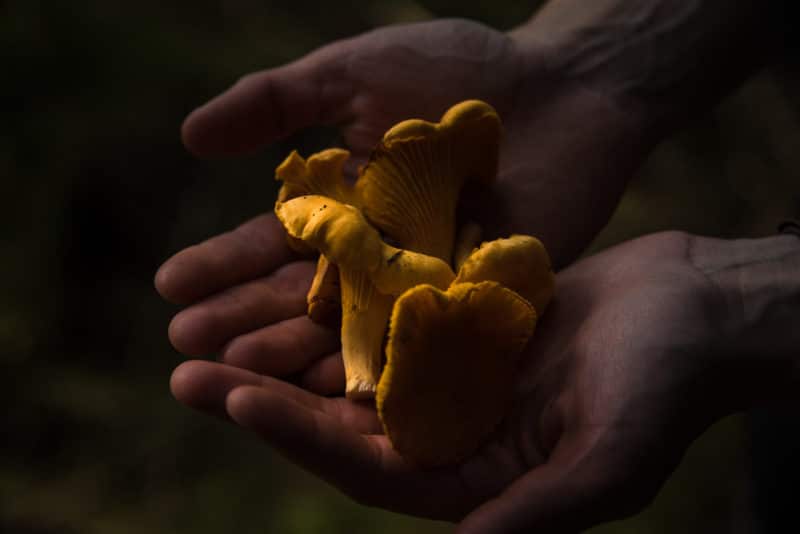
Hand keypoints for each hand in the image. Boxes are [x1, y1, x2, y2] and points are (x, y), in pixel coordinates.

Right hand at [158, 15, 653, 452]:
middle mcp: (375, 251)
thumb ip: (277, 103)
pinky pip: (414, 341)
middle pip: (299, 296)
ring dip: (290, 354)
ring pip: (347, 328)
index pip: (270, 242)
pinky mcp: (470, 304)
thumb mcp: (353, 74)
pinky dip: (373, 365)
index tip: (171, 288)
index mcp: (344, 202)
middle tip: (187, 348)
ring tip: (233, 375)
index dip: (221, 265)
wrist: (566, 87)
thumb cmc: (460, 69)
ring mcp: (420, 282)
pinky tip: (325, 394)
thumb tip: (190, 137)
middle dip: (242, 321)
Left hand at [165, 231, 736, 531]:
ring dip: (284, 348)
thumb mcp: (609, 458)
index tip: (231, 401)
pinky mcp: (460, 320)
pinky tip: (287, 280)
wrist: (699, 308)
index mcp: (475, 477)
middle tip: (186, 370)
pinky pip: (385, 314)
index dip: (297, 437)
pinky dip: (336, 304)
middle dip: (263, 396)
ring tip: (213, 326)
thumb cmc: (670, 385)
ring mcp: (453, 372)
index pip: (367, 466)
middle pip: (340, 418)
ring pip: (350, 365)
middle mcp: (453, 429)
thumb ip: (534, 513)